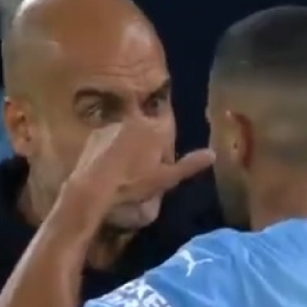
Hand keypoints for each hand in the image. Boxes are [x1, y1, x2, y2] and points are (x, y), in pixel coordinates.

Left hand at [66, 122, 214, 205]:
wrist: (93, 186)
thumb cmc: (133, 183)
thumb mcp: (166, 179)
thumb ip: (190, 165)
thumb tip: (213, 153)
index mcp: (156, 130)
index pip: (168, 137)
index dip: (164, 157)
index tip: (158, 172)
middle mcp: (135, 120)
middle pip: (148, 135)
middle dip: (148, 152)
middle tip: (141, 175)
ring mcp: (113, 125)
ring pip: (129, 137)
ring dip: (129, 150)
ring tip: (122, 174)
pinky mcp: (95, 133)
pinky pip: (110, 141)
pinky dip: (111, 151)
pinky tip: (108, 170)